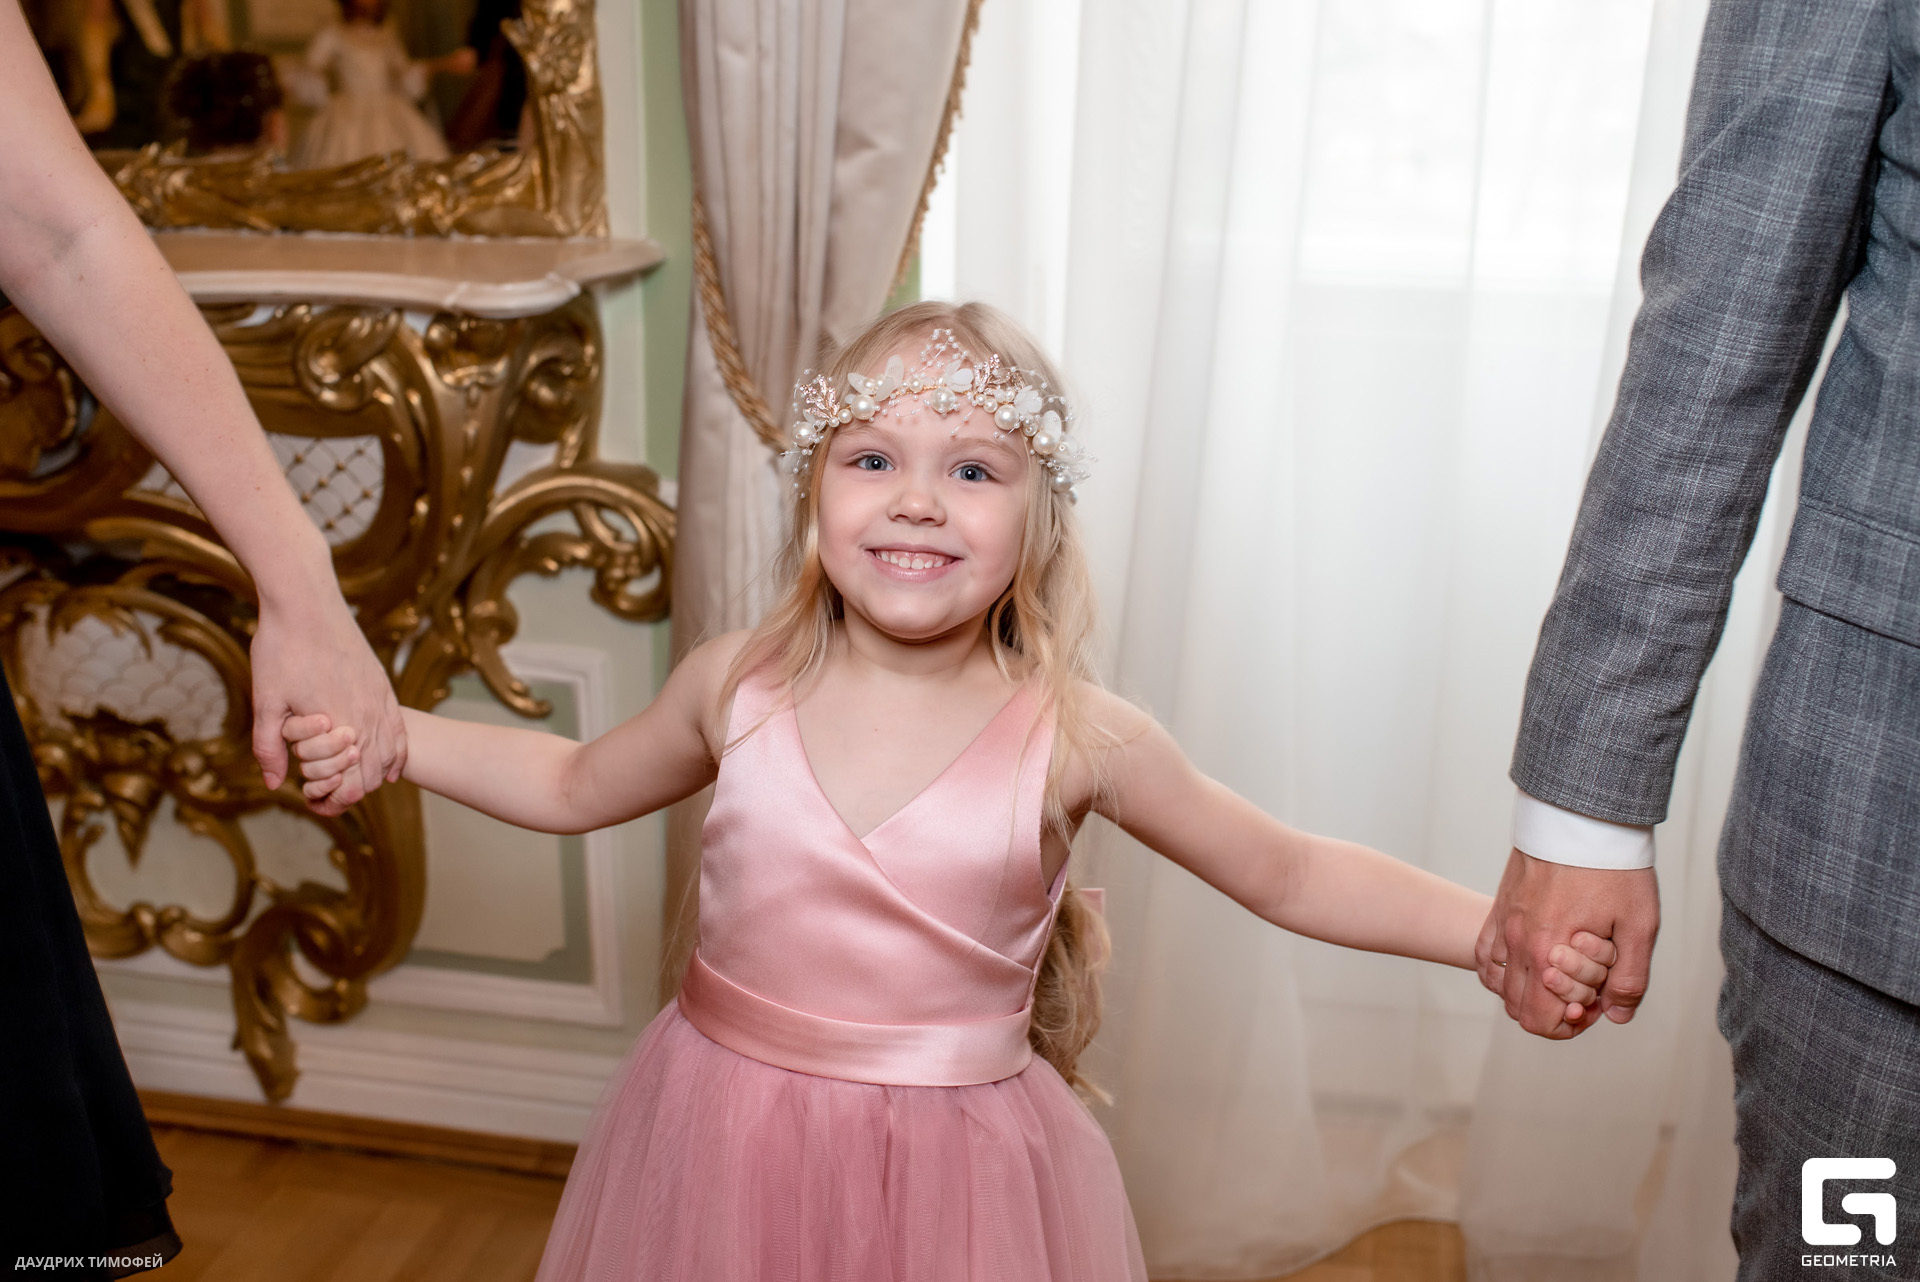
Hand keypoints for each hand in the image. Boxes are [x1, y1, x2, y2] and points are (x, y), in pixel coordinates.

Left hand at [249, 594, 405, 815]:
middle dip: (352, 791)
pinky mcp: (382, 685)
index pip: (351, 783)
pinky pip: (399, 730)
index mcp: (339, 724)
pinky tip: (390, 766)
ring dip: (373, 774)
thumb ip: (268, 748)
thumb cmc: (281, 650)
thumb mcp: (265, 702)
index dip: (333, 800)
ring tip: (353, 781)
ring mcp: (379, 699)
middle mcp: (367, 716)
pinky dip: (396, 753)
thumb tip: (274, 784)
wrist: (306, 603)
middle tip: (326, 794)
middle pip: (372, 773)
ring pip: (389, 753)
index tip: (313, 800)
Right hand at [1474, 848, 1658, 1038]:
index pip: (1539, 1020)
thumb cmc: (1613, 866)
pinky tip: (1529, 963)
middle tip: (1584, 991)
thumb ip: (1630, 978)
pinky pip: (1485, 956)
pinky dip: (1503, 971)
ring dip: (1528, 992)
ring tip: (1560, 976)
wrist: (1583, 816)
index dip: (1569, 1026)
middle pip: (1518, 1009)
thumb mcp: (1639, 925)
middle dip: (1551, 1011)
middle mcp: (1517, 941)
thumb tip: (1616, 1015)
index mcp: (1548, 950)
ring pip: (1500, 986)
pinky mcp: (1500, 907)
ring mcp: (1503, 923)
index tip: (1594, 1006)